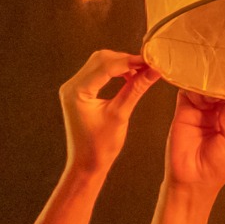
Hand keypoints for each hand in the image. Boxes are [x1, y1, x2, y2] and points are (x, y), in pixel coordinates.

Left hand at [60, 51, 159, 177]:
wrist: (86, 164)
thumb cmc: (100, 146)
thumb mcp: (120, 115)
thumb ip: (136, 89)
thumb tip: (152, 71)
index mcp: (77, 91)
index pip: (107, 66)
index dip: (130, 61)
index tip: (150, 62)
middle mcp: (72, 86)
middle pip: (101, 59)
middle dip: (125, 60)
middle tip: (148, 65)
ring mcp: (74, 88)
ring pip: (100, 63)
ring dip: (121, 64)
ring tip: (141, 72)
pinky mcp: (79, 91)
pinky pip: (97, 73)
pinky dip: (114, 72)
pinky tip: (129, 78)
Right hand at [163, 90, 224, 197]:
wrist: (192, 181)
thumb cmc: (217, 167)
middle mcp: (218, 115)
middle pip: (222, 92)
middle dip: (224, 86)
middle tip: (224, 83)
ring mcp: (201, 112)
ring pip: (205, 90)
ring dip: (209, 86)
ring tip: (211, 93)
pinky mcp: (184, 112)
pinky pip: (187, 94)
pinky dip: (193, 88)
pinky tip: (199, 92)